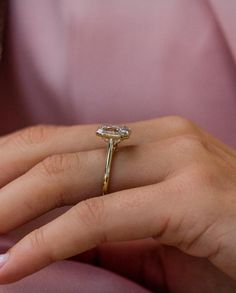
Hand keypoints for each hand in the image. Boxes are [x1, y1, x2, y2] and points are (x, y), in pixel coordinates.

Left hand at [0, 116, 235, 290]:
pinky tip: (13, 265)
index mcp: (147, 137)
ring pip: (71, 174)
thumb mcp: (146, 226)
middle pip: (55, 149)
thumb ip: (100, 219)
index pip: (59, 138)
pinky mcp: (192, 194)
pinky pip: (99, 215)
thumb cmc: (212, 239)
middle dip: (0, 177)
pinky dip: (49, 240)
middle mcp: (160, 136)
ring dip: (10, 205)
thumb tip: (40, 229)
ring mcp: (178, 159)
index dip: (11, 159)